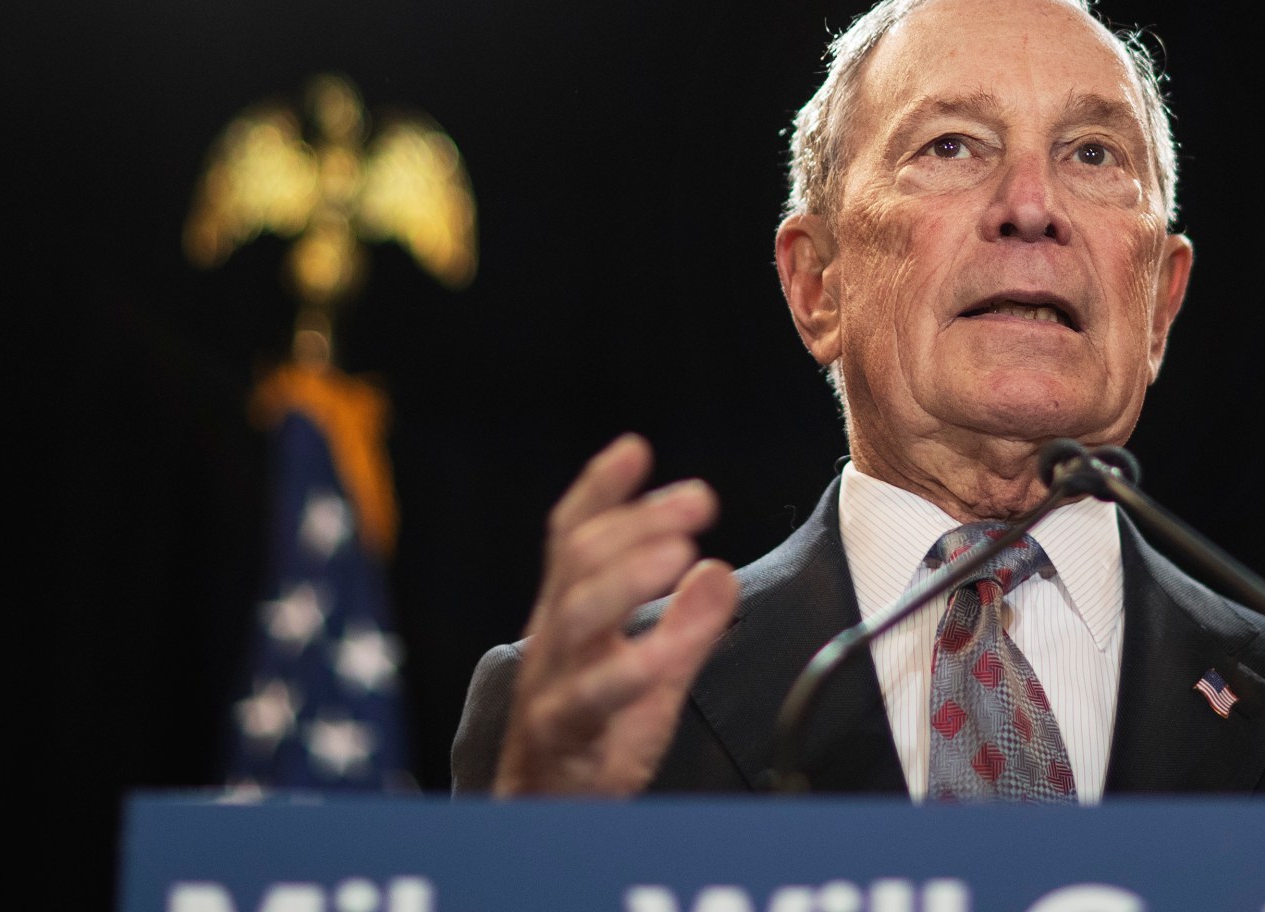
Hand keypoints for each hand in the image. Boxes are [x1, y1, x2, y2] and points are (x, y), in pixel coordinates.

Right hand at [493, 434, 739, 795]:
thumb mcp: (651, 672)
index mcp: (570, 614)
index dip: (600, 491)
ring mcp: (552, 684)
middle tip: (698, 498)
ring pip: (575, 618)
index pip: (573, 538)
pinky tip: (667, 653)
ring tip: (680, 553)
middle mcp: (555, 639)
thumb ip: (684, 623)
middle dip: (637, 522)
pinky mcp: (561, 736)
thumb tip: (719, 569)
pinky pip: (588, 699)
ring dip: (627, 577)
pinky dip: (629, 669)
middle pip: (579, 561)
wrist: (545, 816)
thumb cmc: (597, 736)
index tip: (635, 449)